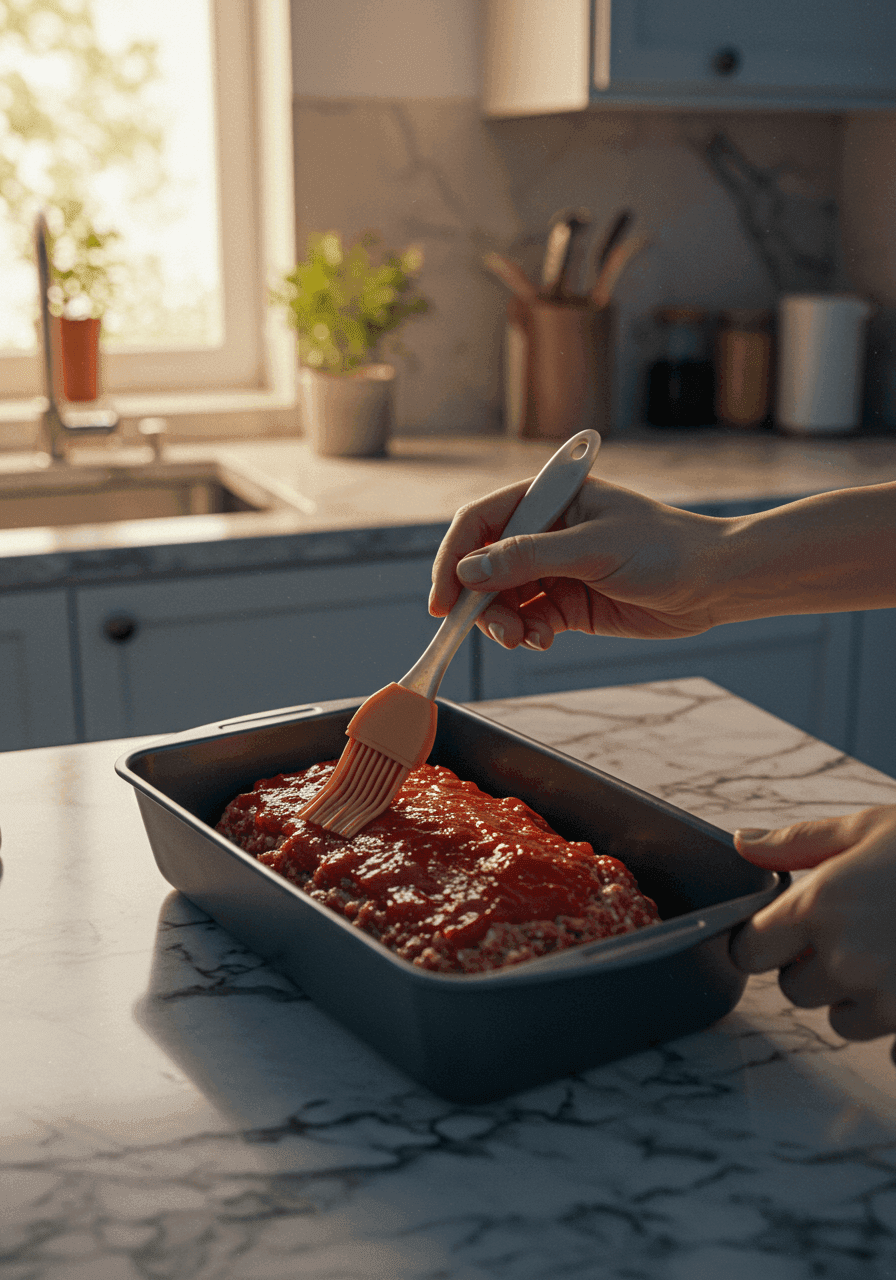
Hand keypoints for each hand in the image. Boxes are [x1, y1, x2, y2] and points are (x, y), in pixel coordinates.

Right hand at [429, 475, 727, 648]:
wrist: (715, 583)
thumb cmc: (665, 548)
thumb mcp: (594, 549)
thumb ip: (529, 558)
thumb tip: (469, 572)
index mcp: (548, 500)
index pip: (479, 523)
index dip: (453, 559)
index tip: (442, 599)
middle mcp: (545, 532)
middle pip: (484, 567)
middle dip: (480, 602)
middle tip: (494, 630)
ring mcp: (556, 569)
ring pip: (503, 599)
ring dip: (504, 623)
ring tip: (524, 638)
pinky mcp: (569, 604)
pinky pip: (530, 620)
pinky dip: (528, 633)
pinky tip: (544, 639)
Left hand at [731, 806, 895, 1047]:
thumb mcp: (867, 828)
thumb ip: (799, 843)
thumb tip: (744, 844)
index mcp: (819, 906)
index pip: (749, 952)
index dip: (762, 941)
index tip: (781, 931)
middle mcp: (846, 959)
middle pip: (794, 990)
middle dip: (813, 966)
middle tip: (855, 932)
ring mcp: (889, 1000)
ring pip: (841, 1021)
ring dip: (857, 997)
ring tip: (893, 952)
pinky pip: (891, 1047)